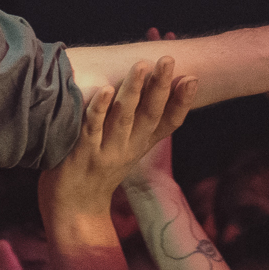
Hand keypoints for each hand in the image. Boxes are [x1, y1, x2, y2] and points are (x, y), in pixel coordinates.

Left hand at [41, 59, 197, 219]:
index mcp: (140, 145)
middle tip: (168, 60)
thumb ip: (136, 124)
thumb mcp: (125, 149)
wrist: (75, 209)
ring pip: (124, 116)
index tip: (192, 78)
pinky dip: (99, 108)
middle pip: (150, 114)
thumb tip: (146, 90)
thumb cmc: (98, 172)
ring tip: (143, 65)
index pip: (168, 123)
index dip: (182, 102)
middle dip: (160, 86)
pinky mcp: (83, 153)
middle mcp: (128, 147)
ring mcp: (106, 151)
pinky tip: (106, 89)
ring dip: (134, 90)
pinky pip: (92, 127)